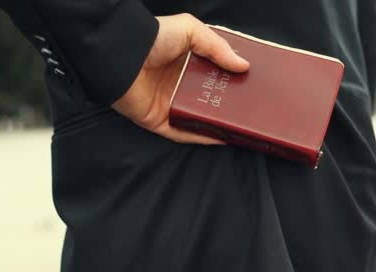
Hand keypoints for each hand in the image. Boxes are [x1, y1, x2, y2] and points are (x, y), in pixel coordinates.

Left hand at [112, 14, 249, 143]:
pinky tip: (221, 138)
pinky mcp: (160, 121)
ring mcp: (171, 105)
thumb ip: (218, 46)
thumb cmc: (153, 38)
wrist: (122, 56)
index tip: (253, 86)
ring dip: (220, 123)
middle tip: (253, 109)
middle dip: (230, 105)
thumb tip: (244, 66)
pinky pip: (184, 134)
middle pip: (211, 99)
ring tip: (243, 126)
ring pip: (201, 119)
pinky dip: (202, 137)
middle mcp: (181, 85)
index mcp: (188, 63)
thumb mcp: (190, 30)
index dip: (233, 80)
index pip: (216, 75)